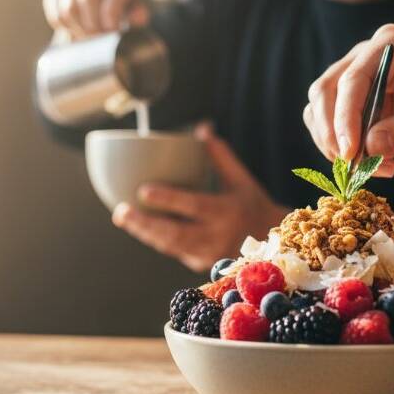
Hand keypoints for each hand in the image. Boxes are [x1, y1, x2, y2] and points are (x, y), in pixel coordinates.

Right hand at [42, 0, 149, 40]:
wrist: (107, 15)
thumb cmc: (126, 16)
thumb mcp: (138, 17)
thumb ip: (139, 16)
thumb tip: (138, 17)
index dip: (111, 12)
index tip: (111, 32)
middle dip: (91, 24)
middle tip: (97, 40)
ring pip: (68, 3)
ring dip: (76, 27)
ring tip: (86, 40)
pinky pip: (51, 3)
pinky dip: (59, 22)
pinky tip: (70, 32)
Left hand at [112, 124, 288, 271]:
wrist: (272, 245)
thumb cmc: (253, 206)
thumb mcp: (242, 180)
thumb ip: (220, 156)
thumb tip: (202, 128)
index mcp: (228, 212)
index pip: (194, 206)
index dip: (168, 200)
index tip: (142, 191)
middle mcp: (217, 237)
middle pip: (174, 234)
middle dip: (144, 224)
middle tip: (121, 211)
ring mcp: (209, 255)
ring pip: (170, 246)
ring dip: (144, 234)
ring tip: (124, 218)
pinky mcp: (201, 265)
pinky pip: (174, 252)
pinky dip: (156, 240)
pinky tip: (140, 228)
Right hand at [303, 24, 393, 176]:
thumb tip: (370, 145)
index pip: (354, 78)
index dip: (345, 117)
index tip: (350, 153)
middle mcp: (369, 56)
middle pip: (327, 91)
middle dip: (333, 132)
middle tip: (355, 167)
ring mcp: (359, 80)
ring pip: (319, 110)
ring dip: (334, 144)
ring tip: (372, 169)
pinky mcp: (356, 107)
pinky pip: (329, 127)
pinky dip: (339, 150)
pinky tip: (372, 166)